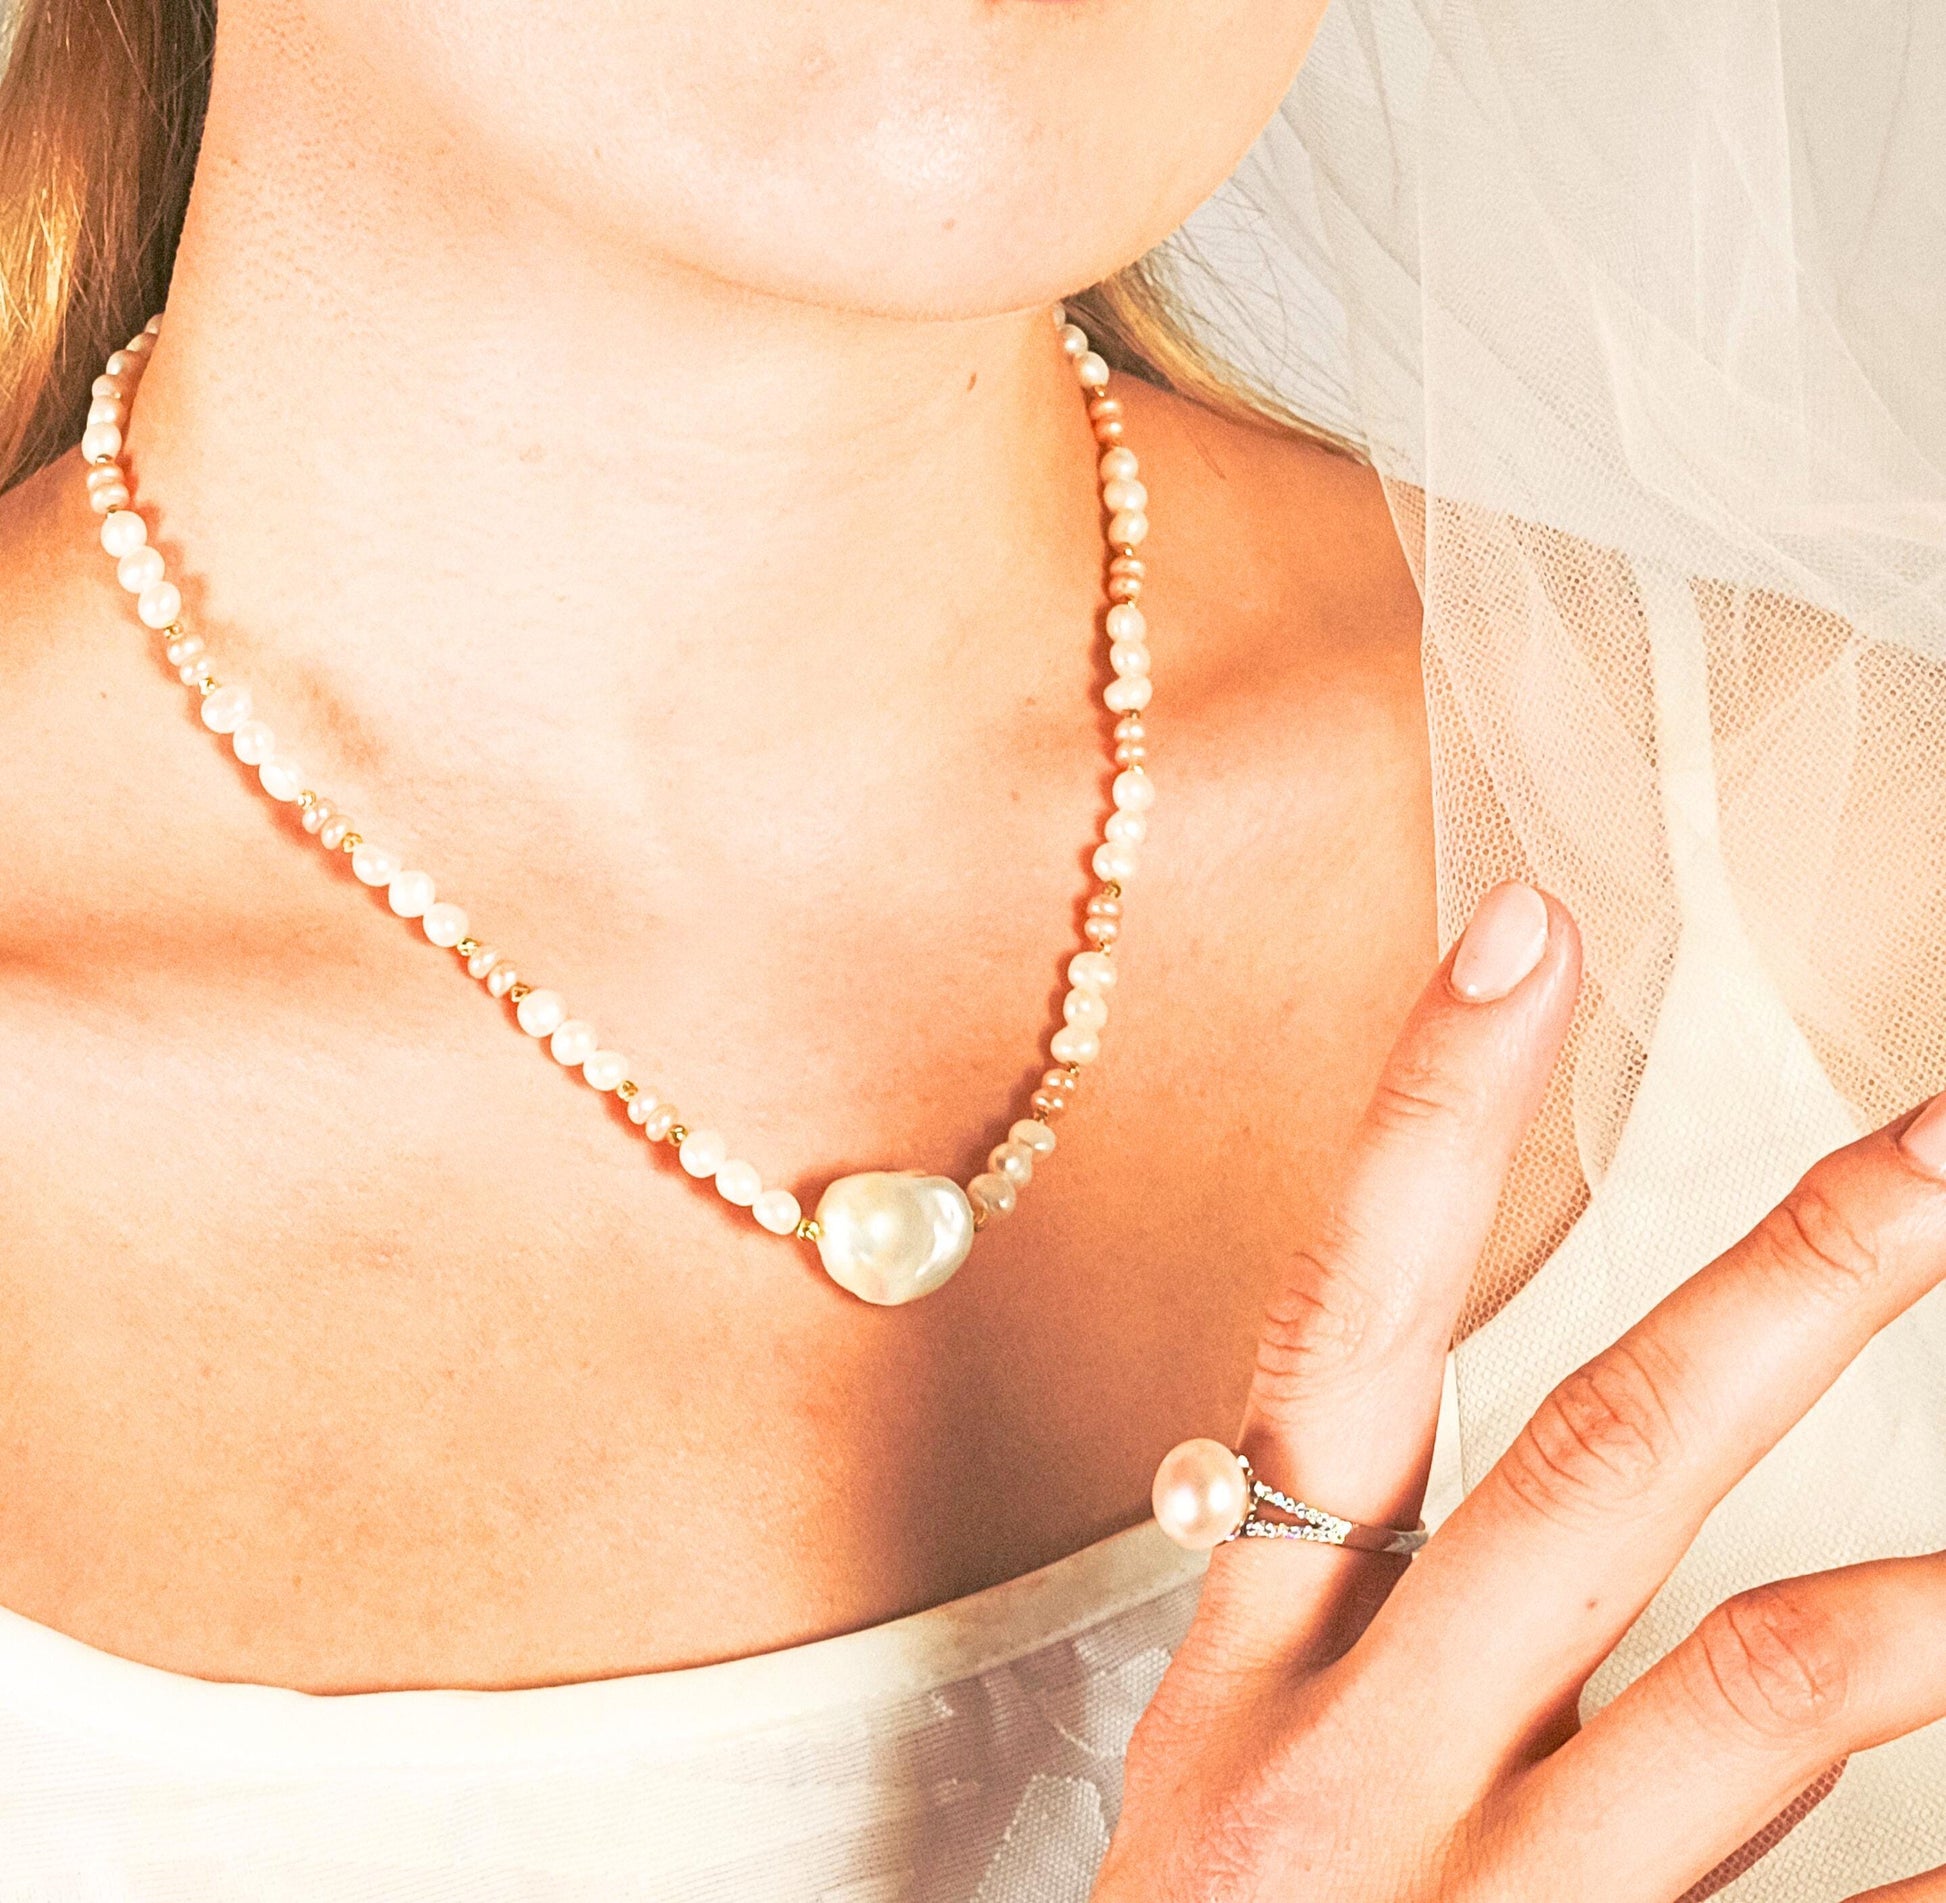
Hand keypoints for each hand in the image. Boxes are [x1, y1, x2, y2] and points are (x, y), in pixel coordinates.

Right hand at [1093, 882, 1945, 1901]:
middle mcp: (1355, 1754)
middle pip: (1601, 1461)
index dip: (1422, 1121)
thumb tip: (1562, 1462)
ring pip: (1754, 1686)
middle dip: (1794, 1279)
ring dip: (1942, 1588)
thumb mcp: (1243, 1761)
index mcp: (1260, 1652)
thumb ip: (1366, 1608)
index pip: (1341, 1327)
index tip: (1523, 932)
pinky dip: (1944, 1867)